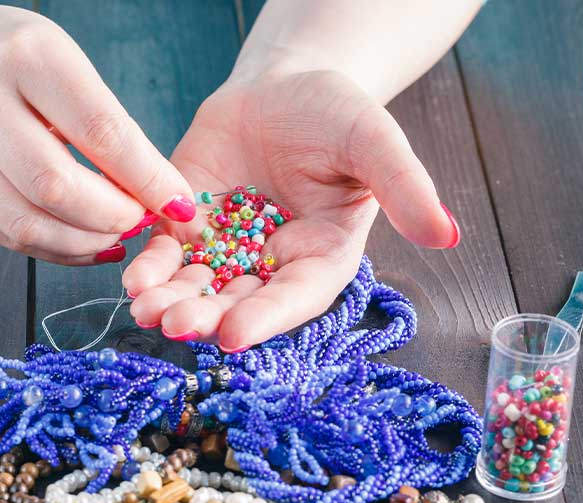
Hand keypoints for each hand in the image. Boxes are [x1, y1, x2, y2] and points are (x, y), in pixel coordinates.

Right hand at [0, 4, 193, 263]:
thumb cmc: (17, 62)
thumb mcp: (66, 65)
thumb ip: (109, 127)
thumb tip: (162, 197)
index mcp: (26, 57)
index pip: (100, 131)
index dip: (148, 178)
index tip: (180, 205)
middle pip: (56, 186)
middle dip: (112, 217)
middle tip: (140, 220)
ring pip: (26, 222)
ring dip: (84, 243)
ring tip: (114, 236)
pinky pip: (6, 236)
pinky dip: (55, 250)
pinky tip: (83, 243)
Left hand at [123, 69, 459, 350]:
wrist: (282, 86)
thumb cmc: (334, 113)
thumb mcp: (373, 142)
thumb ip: (404, 187)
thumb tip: (448, 234)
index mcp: (319, 257)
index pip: (294, 297)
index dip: (265, 318)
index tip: (234, 335)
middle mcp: (270, 264)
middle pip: (237, 302)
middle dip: (206, 317)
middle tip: (175, 327)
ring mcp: (225, 248)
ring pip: (196, 286)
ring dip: (171, 302)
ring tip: (145, 310)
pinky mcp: (188, 226)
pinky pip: (166, 254)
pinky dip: (150, 267)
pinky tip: (134, 280)